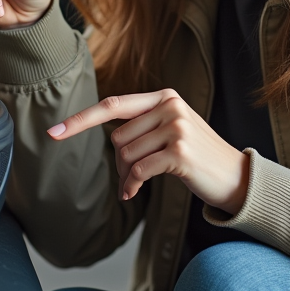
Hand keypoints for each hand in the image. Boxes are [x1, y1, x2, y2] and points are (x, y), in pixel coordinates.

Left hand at [47, 89, 249, 215]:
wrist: (235, 177)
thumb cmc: (198, 157)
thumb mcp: (173, 130)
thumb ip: (144, 125)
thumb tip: (109, 138)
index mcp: (165, 97)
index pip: (113, 105)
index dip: (81, 120)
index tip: (54, 132)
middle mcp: (170, 107)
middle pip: (117, 138)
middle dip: (119, 163)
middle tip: (131, 178)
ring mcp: (177, 128)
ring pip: (125, 155)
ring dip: (126, 177)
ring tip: (136, 185)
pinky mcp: (180, 153)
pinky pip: (138, 171)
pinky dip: (131, 186)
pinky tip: (133, 193)